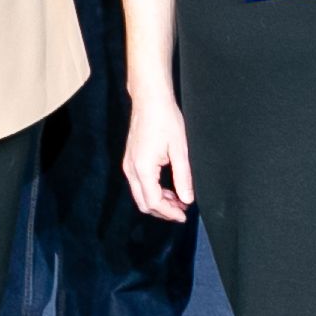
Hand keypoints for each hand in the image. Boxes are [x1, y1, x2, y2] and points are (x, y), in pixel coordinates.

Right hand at [122, 89, 195, 221]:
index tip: (183, 216)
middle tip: (182, 211)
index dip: (168, 213)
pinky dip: (153, 191)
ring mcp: (128, 164)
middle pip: (143, 202)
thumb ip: (183, 177)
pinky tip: (168, 189)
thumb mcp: (180, 150)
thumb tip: (187, 200)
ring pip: (140, 194)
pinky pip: (139, 184)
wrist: (150, 99)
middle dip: (162, 211)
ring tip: (179, 201)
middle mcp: (131, 169)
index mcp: (142, 168)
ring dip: (158, 201)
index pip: (153, 202)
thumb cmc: (166, 119)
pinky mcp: (130, 160)